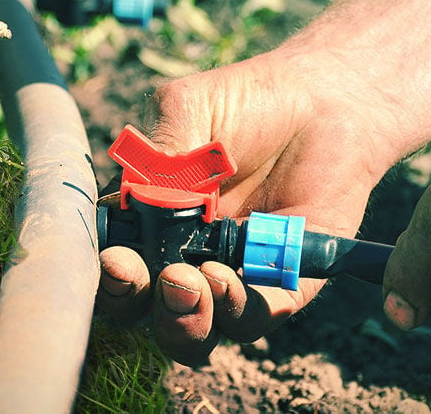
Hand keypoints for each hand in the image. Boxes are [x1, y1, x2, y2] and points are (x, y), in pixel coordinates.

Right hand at [96, 50, 399, 364]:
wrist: (324, 99)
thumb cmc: (248, 102)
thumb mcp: (187, 110)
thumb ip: (158, 156)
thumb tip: (138, 208)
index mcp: (148, 221)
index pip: (113, 265)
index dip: (107, 274)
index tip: (115, 260)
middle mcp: (183, 257)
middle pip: (144, 310)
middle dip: (140, 305)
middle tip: (157, 277)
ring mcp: (231, 276)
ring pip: (193, 331)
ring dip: (183, 318)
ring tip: (191, 282)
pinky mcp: (280, 285)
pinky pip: (252, 318)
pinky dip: (234, 309)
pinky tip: (228, 276)